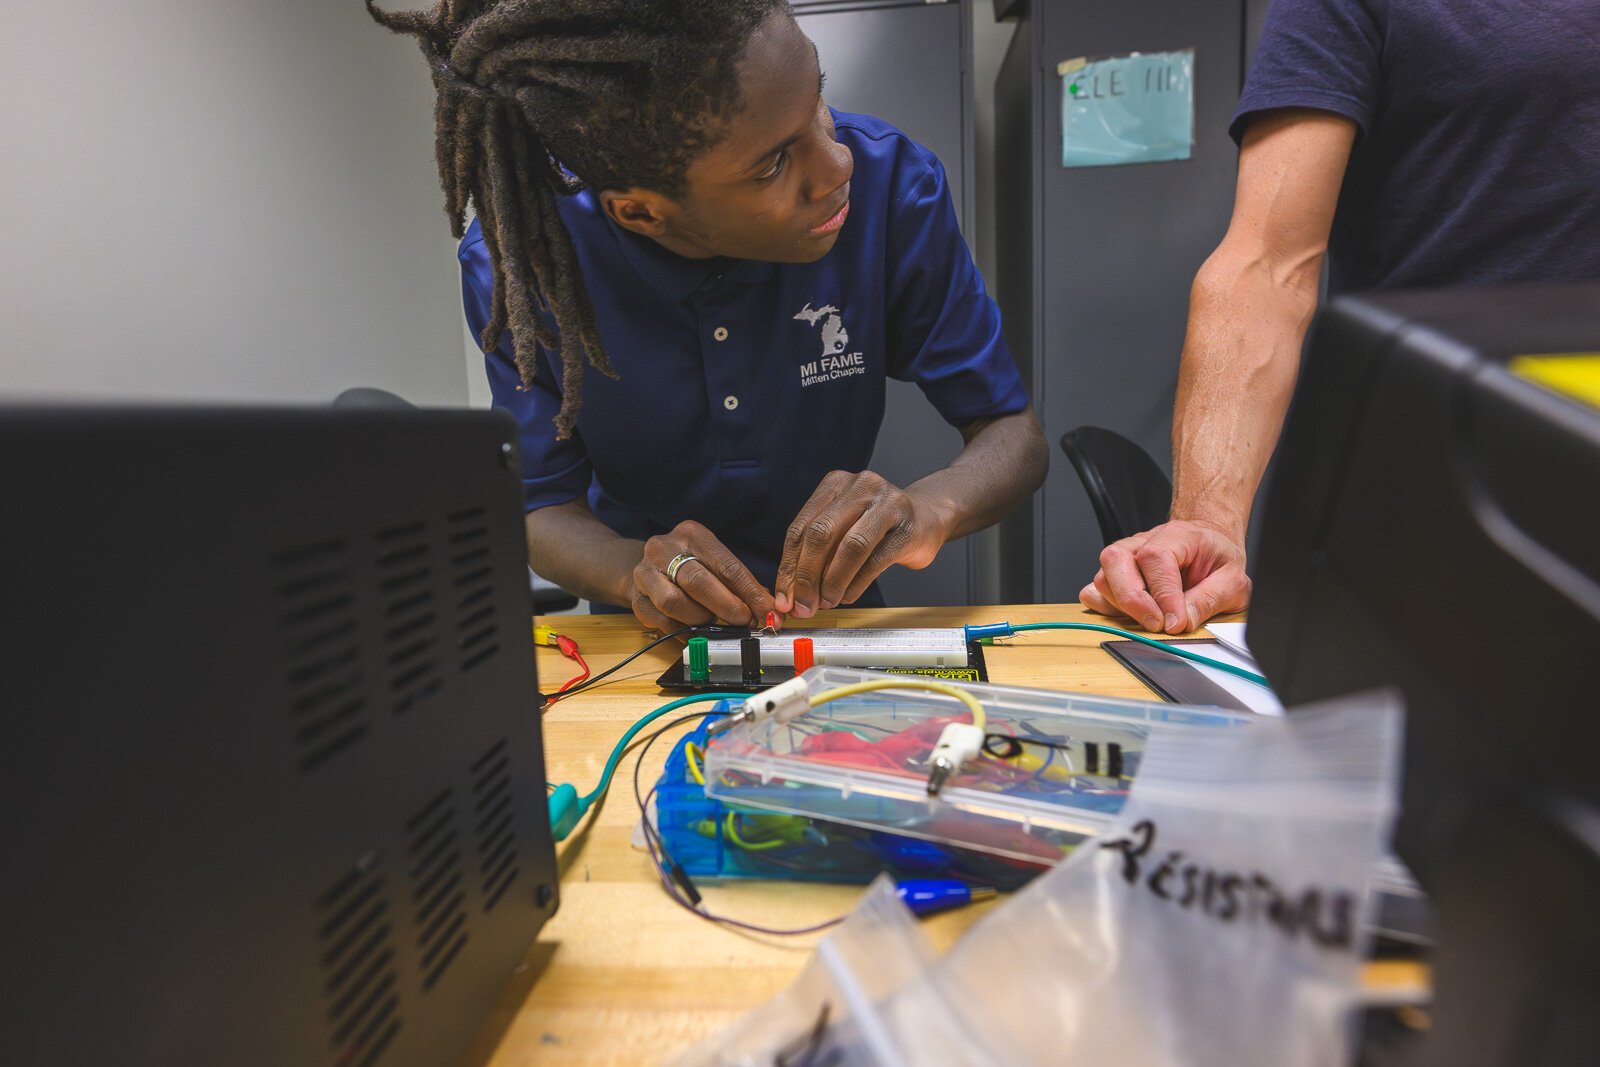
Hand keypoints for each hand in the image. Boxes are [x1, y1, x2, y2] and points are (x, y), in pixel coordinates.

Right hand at [630, 521, 776, 630]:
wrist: (648, 567)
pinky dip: (684, 631)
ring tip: (713, 621)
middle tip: (746, 622)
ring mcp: (645, 572)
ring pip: (674, 602)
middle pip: (698, 581)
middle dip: (727, 606)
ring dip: (701, 618)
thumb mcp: (715, 563)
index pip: (726, 565)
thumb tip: (771, 610)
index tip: (767, 611)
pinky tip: (696, 631)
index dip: (750, 592)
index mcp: (691, 534)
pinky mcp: (636, 598)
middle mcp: (664, 548)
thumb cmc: (691, 565)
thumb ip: (741, 584)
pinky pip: (662, 621)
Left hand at [774, 470, 949, 617]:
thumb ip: (816, 554)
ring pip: (850, 546)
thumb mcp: (842, 527)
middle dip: (807, 576)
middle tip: (802, 604)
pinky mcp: (907, 529)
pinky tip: (847, 596)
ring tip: (826, 602)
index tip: (784, 597)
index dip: (788, 566)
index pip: (801, 528)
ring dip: (832, 581)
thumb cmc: (878, 525)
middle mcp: (860, 487)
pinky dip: (856, 584)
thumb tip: (792, 594)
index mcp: (835, 483)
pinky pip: (875, 560)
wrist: (928, 517)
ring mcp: (887, 504)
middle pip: (821, 534)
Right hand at [1079, 520, 1250, 633]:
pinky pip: (1094, 591)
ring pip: (1102, 578)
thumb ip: (1209, 599)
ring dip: (1122, 607)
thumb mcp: (1232, 580)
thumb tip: (1182, 621)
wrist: (1207, 546)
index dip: (1163, 593)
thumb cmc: (1216, 559)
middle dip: (1133, 600)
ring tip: (1150, 620)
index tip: (1174, 621)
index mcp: (1175, 535)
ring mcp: (1124, 557)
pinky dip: (1107, 608)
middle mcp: (1142, 542)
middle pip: (1116, 560)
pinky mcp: (1114, 576)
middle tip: (1157, 624)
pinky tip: (1132, 616)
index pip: (1155, 558)